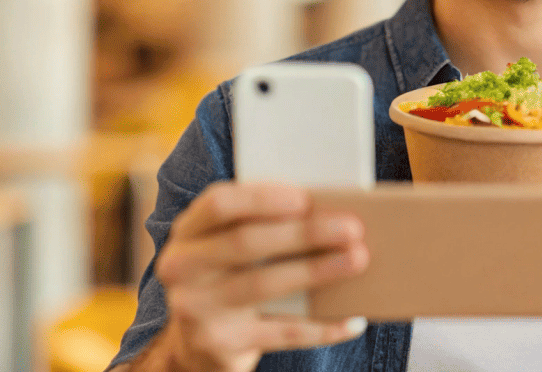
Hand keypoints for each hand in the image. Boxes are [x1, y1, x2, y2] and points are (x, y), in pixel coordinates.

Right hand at [153, 182, 369, 371]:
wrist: (198, 343)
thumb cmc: (230, 274)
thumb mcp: (226, 245)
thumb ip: (260, 223)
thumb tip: (331, 209)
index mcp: (188, 232)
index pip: (218, 204)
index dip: (262, 199)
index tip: (305, 197)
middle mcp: (182, 268)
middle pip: (246, 243)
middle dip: (304, 233)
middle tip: (352, 227)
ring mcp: (198, 309)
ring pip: (264, 285)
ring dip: (317, 271)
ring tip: (358, 259)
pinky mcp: (221, 345)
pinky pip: (282, 334)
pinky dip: (323, 327)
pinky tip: (354, 320)